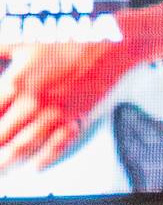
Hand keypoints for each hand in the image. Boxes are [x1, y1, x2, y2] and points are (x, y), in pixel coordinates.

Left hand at [0, 33, 133, 171]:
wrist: (110, 44)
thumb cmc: (68, 38)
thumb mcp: (24, 38)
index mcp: (16, 82)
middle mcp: (32, 103)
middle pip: (2, 133)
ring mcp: (54, 113)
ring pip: (24, 145)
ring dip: (8, 159)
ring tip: (0, 166)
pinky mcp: (74, 118)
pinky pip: (57, 145)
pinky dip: (44, 158)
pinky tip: (35, 165)